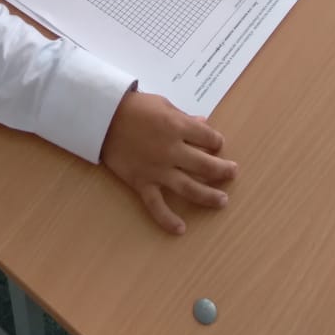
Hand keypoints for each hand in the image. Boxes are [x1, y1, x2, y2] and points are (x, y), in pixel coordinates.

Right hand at [101, 90, 237, 234]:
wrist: (102, 117)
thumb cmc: (134, 106)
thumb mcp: (163, 105)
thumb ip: (184, 118)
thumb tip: (204, 124)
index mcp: (178, 127)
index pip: (209, 137)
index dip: (216, 141)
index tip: (217, 144)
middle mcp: (172, 151)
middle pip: (205, 165)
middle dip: (222, 170)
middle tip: (232, 173)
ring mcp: (157, 170)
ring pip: (189, 188)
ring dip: (208, 196)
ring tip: (222, 201)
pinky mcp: (142, 183)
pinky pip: (156, 205)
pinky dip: (168, 219)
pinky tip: (181, 229)